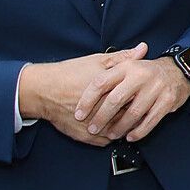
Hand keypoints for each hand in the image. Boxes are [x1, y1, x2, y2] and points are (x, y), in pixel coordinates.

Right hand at [18, 43, 148, 146]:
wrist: (43, 91)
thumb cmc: (69, 74)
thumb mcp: (97, 61)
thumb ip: (122, 57)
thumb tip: (143, 49)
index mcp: (109, 91)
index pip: (136, 98)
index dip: (143, 96)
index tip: (145, 93)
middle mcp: (103, 111)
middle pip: (130, 116)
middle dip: (137, 112)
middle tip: (140, 107)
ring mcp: (94, 126)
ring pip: (120, 131)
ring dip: (126, 126)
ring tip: (128, 118)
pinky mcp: (85, 136)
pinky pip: (106, 141)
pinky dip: (112, 136)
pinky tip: (113, 128)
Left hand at [74, 50, 189, 141]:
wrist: (179, 71)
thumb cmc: (146, 72)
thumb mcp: (128, 65)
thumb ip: (107, 73)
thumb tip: (83, 84)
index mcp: (127, 66)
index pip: (101, 83)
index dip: (87, 100)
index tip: (79, 114)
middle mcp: (141, 75)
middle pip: (115, 100)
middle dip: (101, 117)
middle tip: (92, 129)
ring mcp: (156, 88)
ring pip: (133, 113)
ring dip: (119, 127)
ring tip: (111, 135)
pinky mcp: (168, 100)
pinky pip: (150, 121)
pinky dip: (139, 131)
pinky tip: (130, 136)